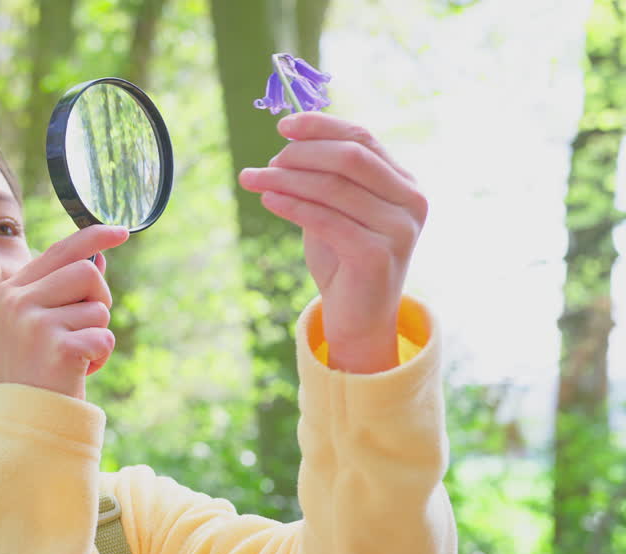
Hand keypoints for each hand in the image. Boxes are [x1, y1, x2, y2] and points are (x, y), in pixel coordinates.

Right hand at [0, 225, 128, 398]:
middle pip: (87, 272)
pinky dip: (101, 356)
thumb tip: (98, 258)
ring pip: (98, 307)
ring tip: (75, 356)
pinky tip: (79, 370)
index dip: (94, 237)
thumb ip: (64, 289)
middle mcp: (18, 302)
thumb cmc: (35, 369)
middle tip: (85, 330)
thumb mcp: (40, 324)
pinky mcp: (57, 347)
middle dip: (100, 300)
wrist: (22, 419)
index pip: (61, 250)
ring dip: (99, 333)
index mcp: (12, 291)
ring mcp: (34, 323)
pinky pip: (104, 336)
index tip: (121, 231)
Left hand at [238, 112, 427, 372]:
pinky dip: (293, 206)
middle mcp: (411, 201)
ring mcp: (399, 229)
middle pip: (349, 157)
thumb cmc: (342, 259)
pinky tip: (268, 199)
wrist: (357, 318)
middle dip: (301, 153)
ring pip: (333, 187)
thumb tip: (290, 141)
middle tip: (265, 161)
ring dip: (286, 178)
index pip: (362, 137)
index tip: (283, 126)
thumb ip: (325, 177)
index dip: (322, 126)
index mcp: (404, 183)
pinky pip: (326, 220)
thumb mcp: (335, 210)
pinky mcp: (378, 255)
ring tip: (252, 179)